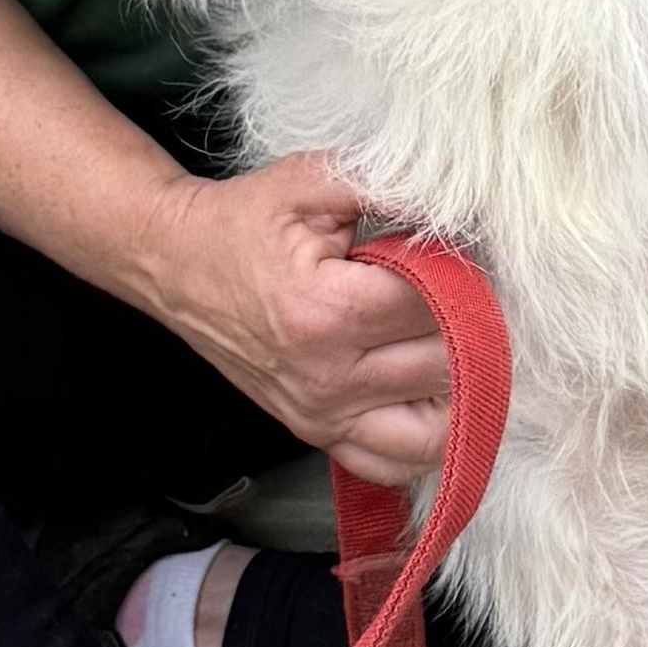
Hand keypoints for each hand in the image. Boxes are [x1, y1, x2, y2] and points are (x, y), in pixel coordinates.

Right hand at [137, 155, 450, 483]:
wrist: (176, 263)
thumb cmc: (243, 222)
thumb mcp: (311, 181)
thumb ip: (389, 185)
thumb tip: (458, 203)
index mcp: (325, 313)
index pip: (437, 306)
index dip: (462, 272)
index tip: (456, 250)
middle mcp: (326, 378)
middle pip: (447, 368)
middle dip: (471, 325)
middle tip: (463, 291)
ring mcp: (322, 415)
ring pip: (438, 432)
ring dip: (462, 390)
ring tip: (453, 343)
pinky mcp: (318, 433)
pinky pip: (395, 465)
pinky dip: (427, 440)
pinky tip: (430, 394)